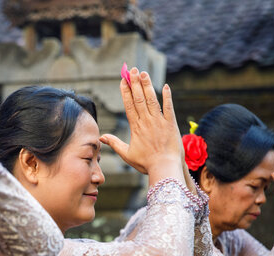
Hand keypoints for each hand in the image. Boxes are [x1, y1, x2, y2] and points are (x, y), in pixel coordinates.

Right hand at [100, 68, 183, 184]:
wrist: (164, 168)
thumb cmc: (146, 163)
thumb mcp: (127, 154)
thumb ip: (114, 143)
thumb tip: (101, 137)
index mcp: (136, 128)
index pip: (129, 105)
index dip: (126, 91)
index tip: (123, 80)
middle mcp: (146, 122)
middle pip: (139, 99)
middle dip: (135, 83)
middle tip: (132, 70)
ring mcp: (159, 122)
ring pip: (152, 100)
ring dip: (147, 85)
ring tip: (143, 73)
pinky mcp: (171, 124)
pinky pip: (169, 107)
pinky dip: (167, 97)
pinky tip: (166, 86)